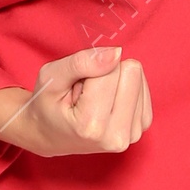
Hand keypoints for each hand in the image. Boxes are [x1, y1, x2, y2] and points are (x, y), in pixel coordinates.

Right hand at [0, 47, 152, 158]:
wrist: (49, 135)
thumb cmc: (47, 105)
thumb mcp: (51, 77)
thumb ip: (81, 62)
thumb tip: (117, 53)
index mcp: (91, 126)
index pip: (111, 68)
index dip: (91, 69)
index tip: (76, 88)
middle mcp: (116, 136)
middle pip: (131, 72)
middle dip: (107, 73)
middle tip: (86, 93)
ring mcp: (131, 135)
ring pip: (138, 78)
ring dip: (115, 82)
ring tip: (93, 100)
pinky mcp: (140, 128)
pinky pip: (143, 87)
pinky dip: (124, 88)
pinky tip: (106, 103)